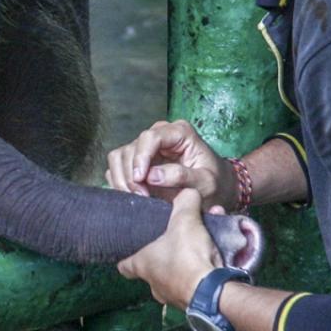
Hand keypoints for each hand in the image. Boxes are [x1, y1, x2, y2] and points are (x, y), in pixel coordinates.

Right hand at [105, 120, 236, 208]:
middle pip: (131, 148)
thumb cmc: (214, 183)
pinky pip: (116, 167)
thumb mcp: (206, 183)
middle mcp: (159, 134)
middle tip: (142, 196)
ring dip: (123, 179)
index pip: (150, 137)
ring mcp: (146, 147)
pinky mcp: (136, 160)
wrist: (214, 189)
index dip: (141, 158)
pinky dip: (119, 182)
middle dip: (131, 174)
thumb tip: (152, 176)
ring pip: (119, 156)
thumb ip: (182, 177)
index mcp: (178, 132)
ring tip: (138, 197)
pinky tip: (133, 195)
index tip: (140, 179)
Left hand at [117, 189, 224, 309]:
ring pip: (177, 274)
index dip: (128, 255)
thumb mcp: (185, 220)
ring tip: (203, 244)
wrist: (213, 292)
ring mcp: (173, 297)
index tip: (134, 246)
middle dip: (167, 252)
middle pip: (154, 267)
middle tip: (178, 239)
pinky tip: (217, 257)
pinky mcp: (193, 304)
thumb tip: (187, 192)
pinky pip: (195, 282)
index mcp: (143, 265)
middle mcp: (154, 284)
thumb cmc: (187, 255)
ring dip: (189, 260)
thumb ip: (185, 202)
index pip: (125, 266)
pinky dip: (203, 271)